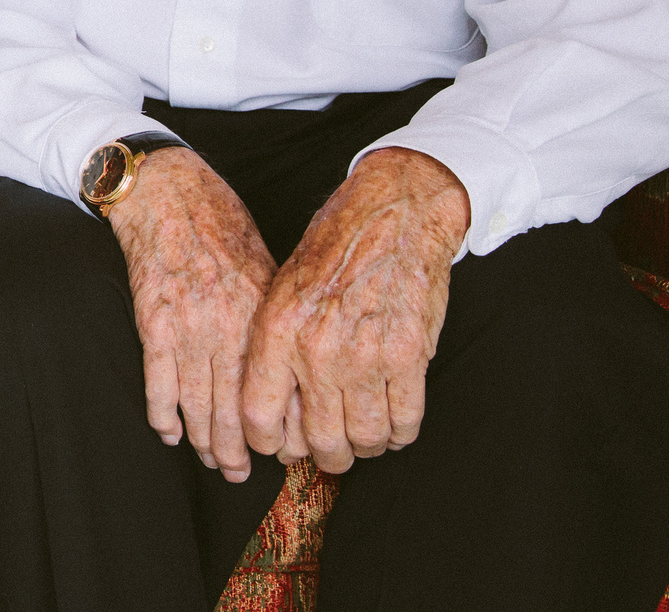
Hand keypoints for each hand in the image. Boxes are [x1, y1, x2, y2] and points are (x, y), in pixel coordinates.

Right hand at [107, 147, 276, 481]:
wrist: (168, 193)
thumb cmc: (221, 223)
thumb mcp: (267, 268)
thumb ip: (272, 319)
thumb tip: (290, 366)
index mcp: (261, 317)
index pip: (277, 393)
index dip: (281, 431)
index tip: (284, 451)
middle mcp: (229, 330)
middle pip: (237, 412)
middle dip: (240, 451)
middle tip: (241, 473)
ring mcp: (189, 329)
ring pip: (198, 408)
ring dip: (205, 443)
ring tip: (211, 460)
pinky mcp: (153, 324)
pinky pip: (158, 387)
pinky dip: (164, 417)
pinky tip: (170, 433)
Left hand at [241, 147, 468, 472]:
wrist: (394, 213)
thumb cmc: (335, 247)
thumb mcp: (282, 288)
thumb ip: (274, 347)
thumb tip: (275, 407)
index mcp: (277, 329)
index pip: (258, 415)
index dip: (267, 443)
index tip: (277, 447)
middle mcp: (318, 348)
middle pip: (318, 440)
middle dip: (325, 455)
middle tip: (330, 449)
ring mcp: (366, 355)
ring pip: (365, 439)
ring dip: (365, 447)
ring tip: (363, 436)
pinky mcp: (410, 355)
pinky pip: (405, 421)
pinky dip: (399, 433)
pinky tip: (392, 423)